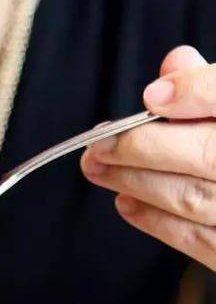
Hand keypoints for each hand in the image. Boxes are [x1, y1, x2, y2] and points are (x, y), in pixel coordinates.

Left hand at [80, 46, 215, 268]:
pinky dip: (157, 220)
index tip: (152, 96)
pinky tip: (126, 202)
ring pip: (194, 198)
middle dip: (143, 147)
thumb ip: (214, 85)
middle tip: (99, 143)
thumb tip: (175, 64)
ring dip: (136, 182)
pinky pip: (199, 240)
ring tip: (99, 168)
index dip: (198, 91)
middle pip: (209, 155)